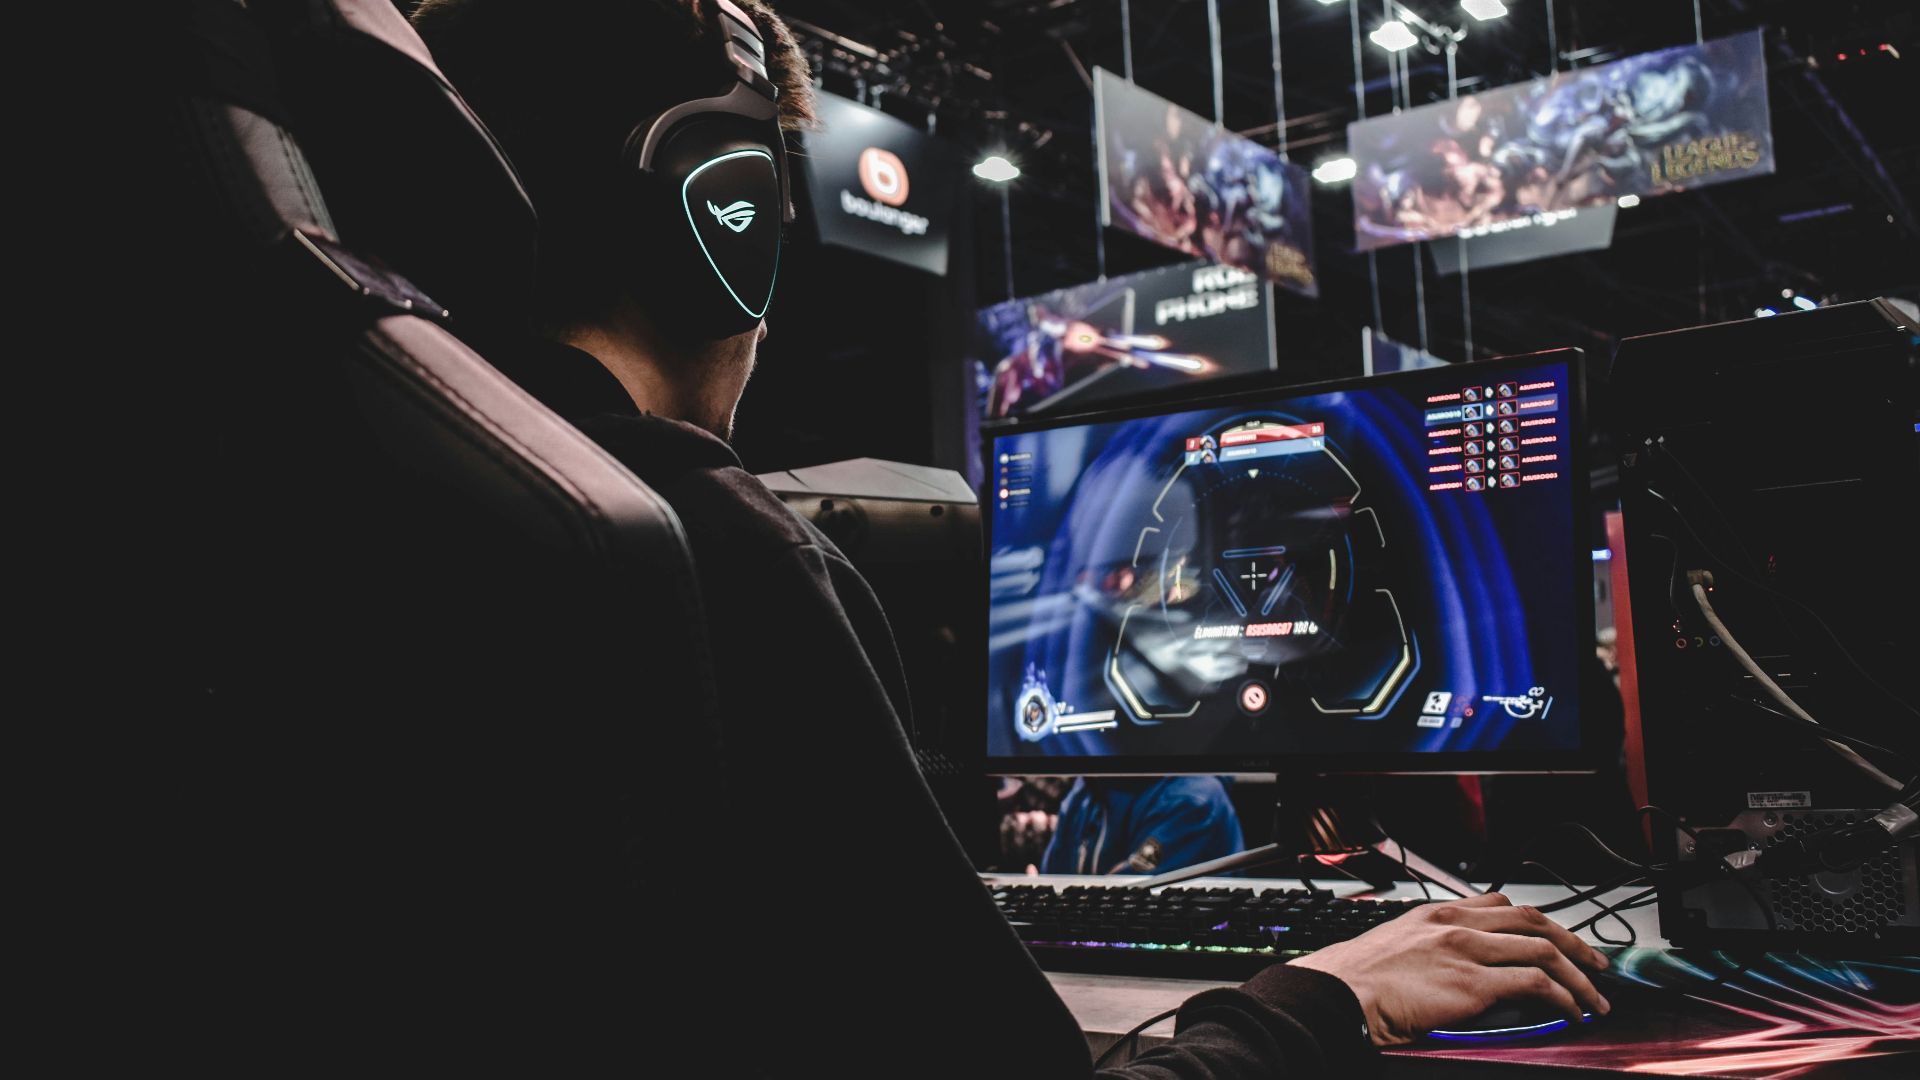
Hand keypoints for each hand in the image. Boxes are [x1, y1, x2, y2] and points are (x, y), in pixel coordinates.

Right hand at [1289, 892, 1610, 1045]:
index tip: (1554, 936)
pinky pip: (1536, 984)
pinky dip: (1564, 997)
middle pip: (1533, 921)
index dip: (1537, 921)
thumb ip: (1429, 946)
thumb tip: (1452, 967)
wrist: (1338, 994)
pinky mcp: (1474, 984)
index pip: (1500, 903)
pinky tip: (1571, 1012)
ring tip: (1593, 996)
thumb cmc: (1356, 980)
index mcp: (1436, 913)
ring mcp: (1468, 951)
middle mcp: (1457, 924)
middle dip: (1573, 942)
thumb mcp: (1394, 945)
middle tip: (1594, 962)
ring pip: (1544, 950)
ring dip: (1579, 976)